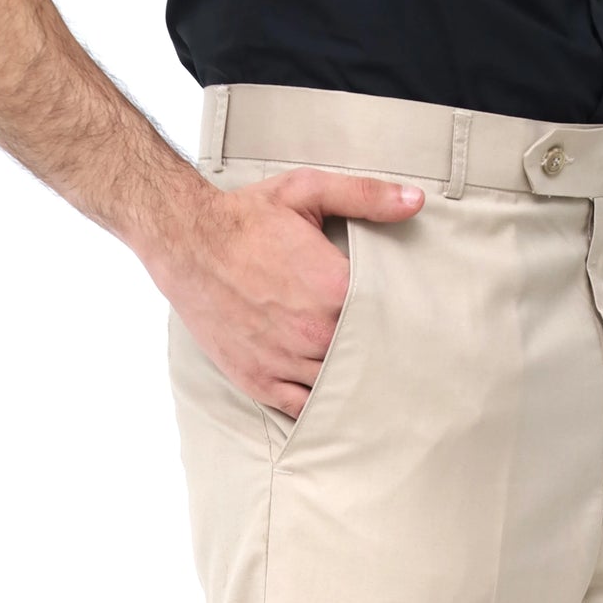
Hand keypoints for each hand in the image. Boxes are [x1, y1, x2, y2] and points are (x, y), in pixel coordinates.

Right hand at [160, 168, 423, 417]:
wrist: (186, 243)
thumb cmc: (248, 218)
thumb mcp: (307, 192)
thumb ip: (365, 196)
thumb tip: (415, 201)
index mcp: (334, 290)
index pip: (387, 318)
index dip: (399, 321)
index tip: (412, 322)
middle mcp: (314, 334)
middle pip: (367, 358)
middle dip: (379, 355)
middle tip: (399, 358)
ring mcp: (286, 362)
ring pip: (338, 388)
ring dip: (352, 384)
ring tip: (369, 379)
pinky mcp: (261, 381)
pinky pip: (304, 410)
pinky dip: (320, 407)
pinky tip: (333, 399)